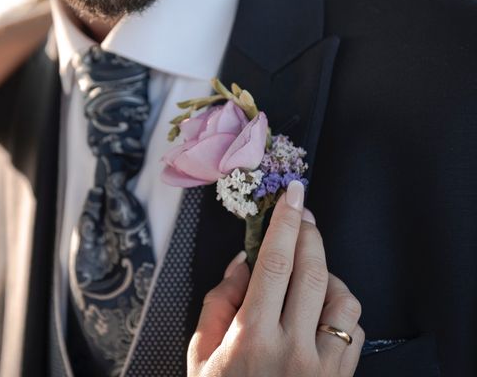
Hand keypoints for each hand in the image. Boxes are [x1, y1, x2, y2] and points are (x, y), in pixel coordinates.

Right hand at [188, 182, 363, 375]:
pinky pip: (354, 329)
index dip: (284, 223)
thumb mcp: (201, 352)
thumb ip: (219, 301)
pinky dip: (341, 308)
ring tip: (307, 272)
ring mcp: (323, 366)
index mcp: (252, 337)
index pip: (274, 264)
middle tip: (301, 212)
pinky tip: (321, 310)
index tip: (292, 194)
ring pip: (343, 298)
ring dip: (327, 273)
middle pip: (312, 271)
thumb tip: (243, 262)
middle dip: (308, 232)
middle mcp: (293, 349)